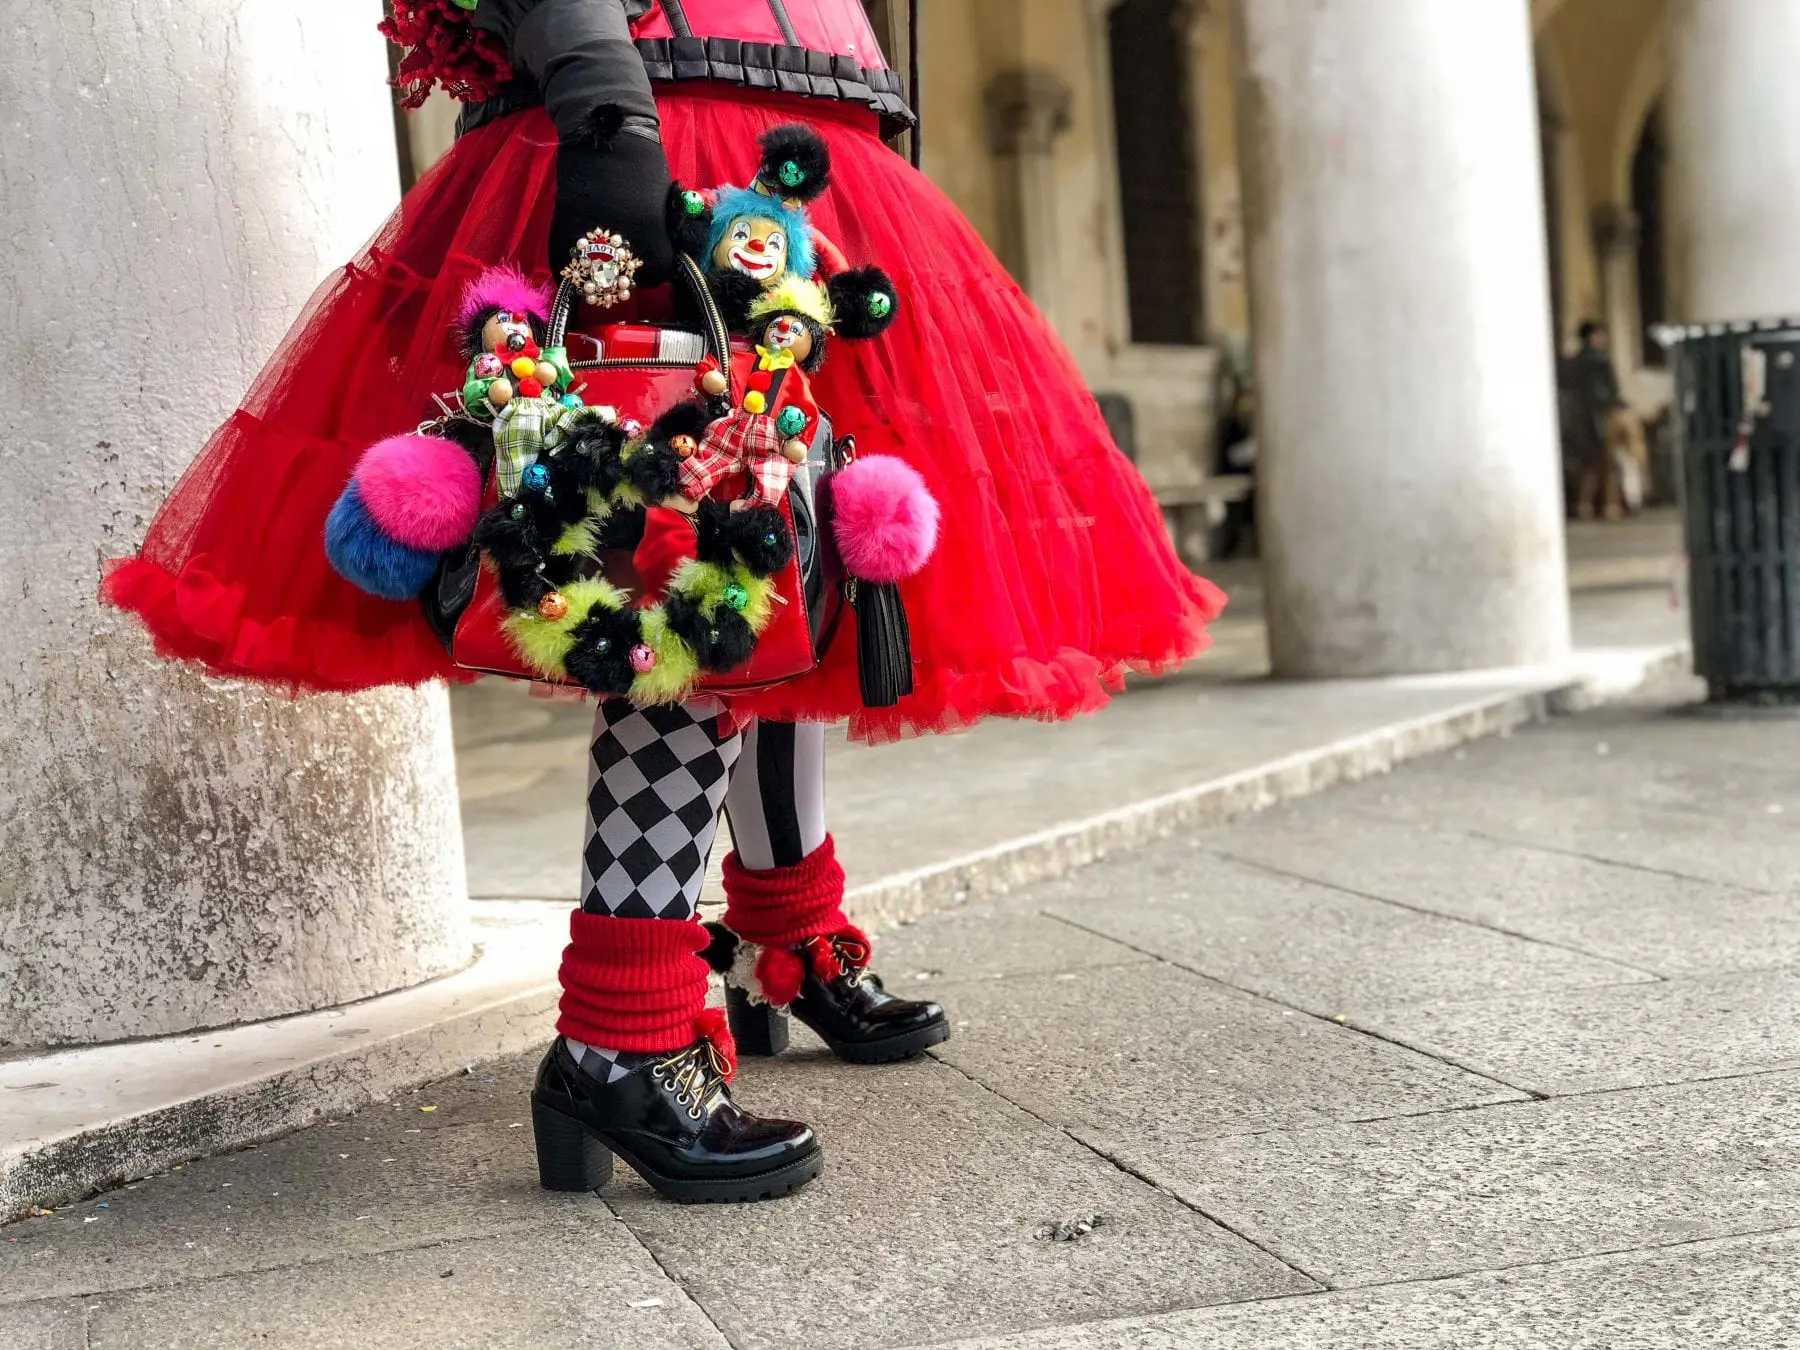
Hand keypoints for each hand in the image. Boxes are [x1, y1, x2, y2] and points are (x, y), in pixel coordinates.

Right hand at [551, 114, 674, 285]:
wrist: (607, 135)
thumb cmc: (642, 166)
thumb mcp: (664, 205)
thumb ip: (661, 236)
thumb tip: (655, 258)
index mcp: (655, 241)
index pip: (657, 276)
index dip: (652, 270)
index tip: (647, 261)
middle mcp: (625, 249)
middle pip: (624, 283)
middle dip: (624, 275)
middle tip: (621, 262)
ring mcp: (592, 243)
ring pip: (592, 279)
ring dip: (595, 274)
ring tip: (599, 262)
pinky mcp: (563, 232)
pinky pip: (562, 265)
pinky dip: (568, 267)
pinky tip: (576, 260)